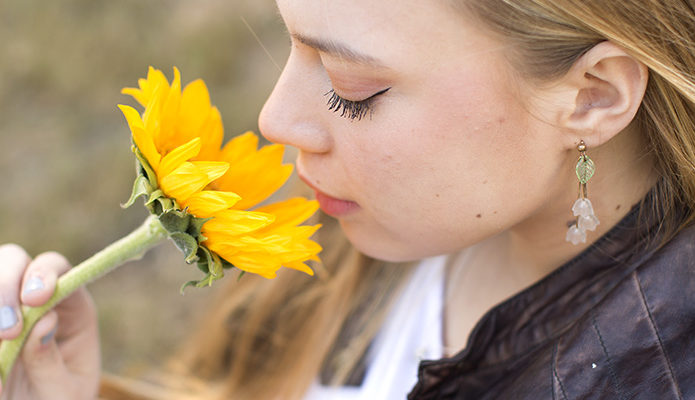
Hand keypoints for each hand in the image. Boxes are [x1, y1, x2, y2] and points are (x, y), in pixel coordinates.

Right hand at [0, 244, 99, 399]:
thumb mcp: (63, 393)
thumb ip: (51, 362)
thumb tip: (43, 322)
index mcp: (69, 308)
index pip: (56, 268)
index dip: (43, 274)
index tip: (34, 301)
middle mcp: (32, 300)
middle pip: (14, 259)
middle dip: (6, 285)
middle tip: (7, 330)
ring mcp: (2, 308)